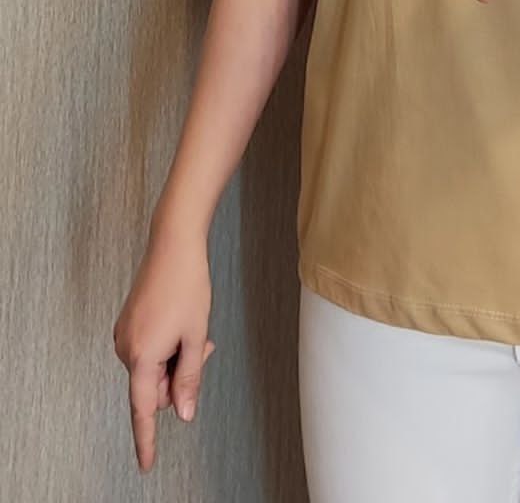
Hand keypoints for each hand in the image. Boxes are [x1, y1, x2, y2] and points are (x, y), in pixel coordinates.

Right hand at [113, 228, 214, 472]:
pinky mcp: (128, 325)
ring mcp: (124, 336)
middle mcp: (125, 349)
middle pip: (154, 386)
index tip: (147, 464)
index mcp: (141, 357)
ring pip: (154, 368)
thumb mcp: (196, 335)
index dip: (147, 439)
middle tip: (204, 346)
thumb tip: (182, 412)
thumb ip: (189, 377)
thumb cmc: (187, 286)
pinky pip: (149, 350)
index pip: (144, 409)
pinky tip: (181, 323)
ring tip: (193, 328)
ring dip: (176, 357)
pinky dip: (167, 346)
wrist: (173, 247)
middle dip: (179, 375)